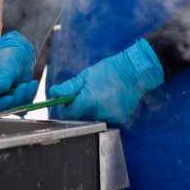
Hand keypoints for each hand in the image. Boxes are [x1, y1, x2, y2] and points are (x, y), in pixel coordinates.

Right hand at [0, 31, 38, 112]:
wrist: (20, 57)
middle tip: (23, 86)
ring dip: (24, 97)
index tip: (9, 98)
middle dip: (15, 100)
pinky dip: (29, 97)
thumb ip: (2, 79)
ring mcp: (3, 100)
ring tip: (29, 83)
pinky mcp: (14, 102)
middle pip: (0, 110)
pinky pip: (23, 106)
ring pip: (14, 108)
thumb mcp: (5, 67)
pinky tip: (32, 85)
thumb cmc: (8, 59)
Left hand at [48, 39, 163, 124]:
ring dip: (90, 110)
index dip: (64, 108)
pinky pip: (105, 118)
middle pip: (80, 118)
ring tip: (98, 95)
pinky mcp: (121, 119)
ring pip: (92, 119)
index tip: (66, 101)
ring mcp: (112, 117)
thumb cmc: (110, 70)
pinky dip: (103, 111)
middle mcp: (101, 112)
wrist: (135, 71)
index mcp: (89, 100)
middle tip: (83, 95)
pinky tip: (108, 99)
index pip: (68, 114)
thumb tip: (54, 93)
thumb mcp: (86, 75)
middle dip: (77, 108)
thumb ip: (69, 87)